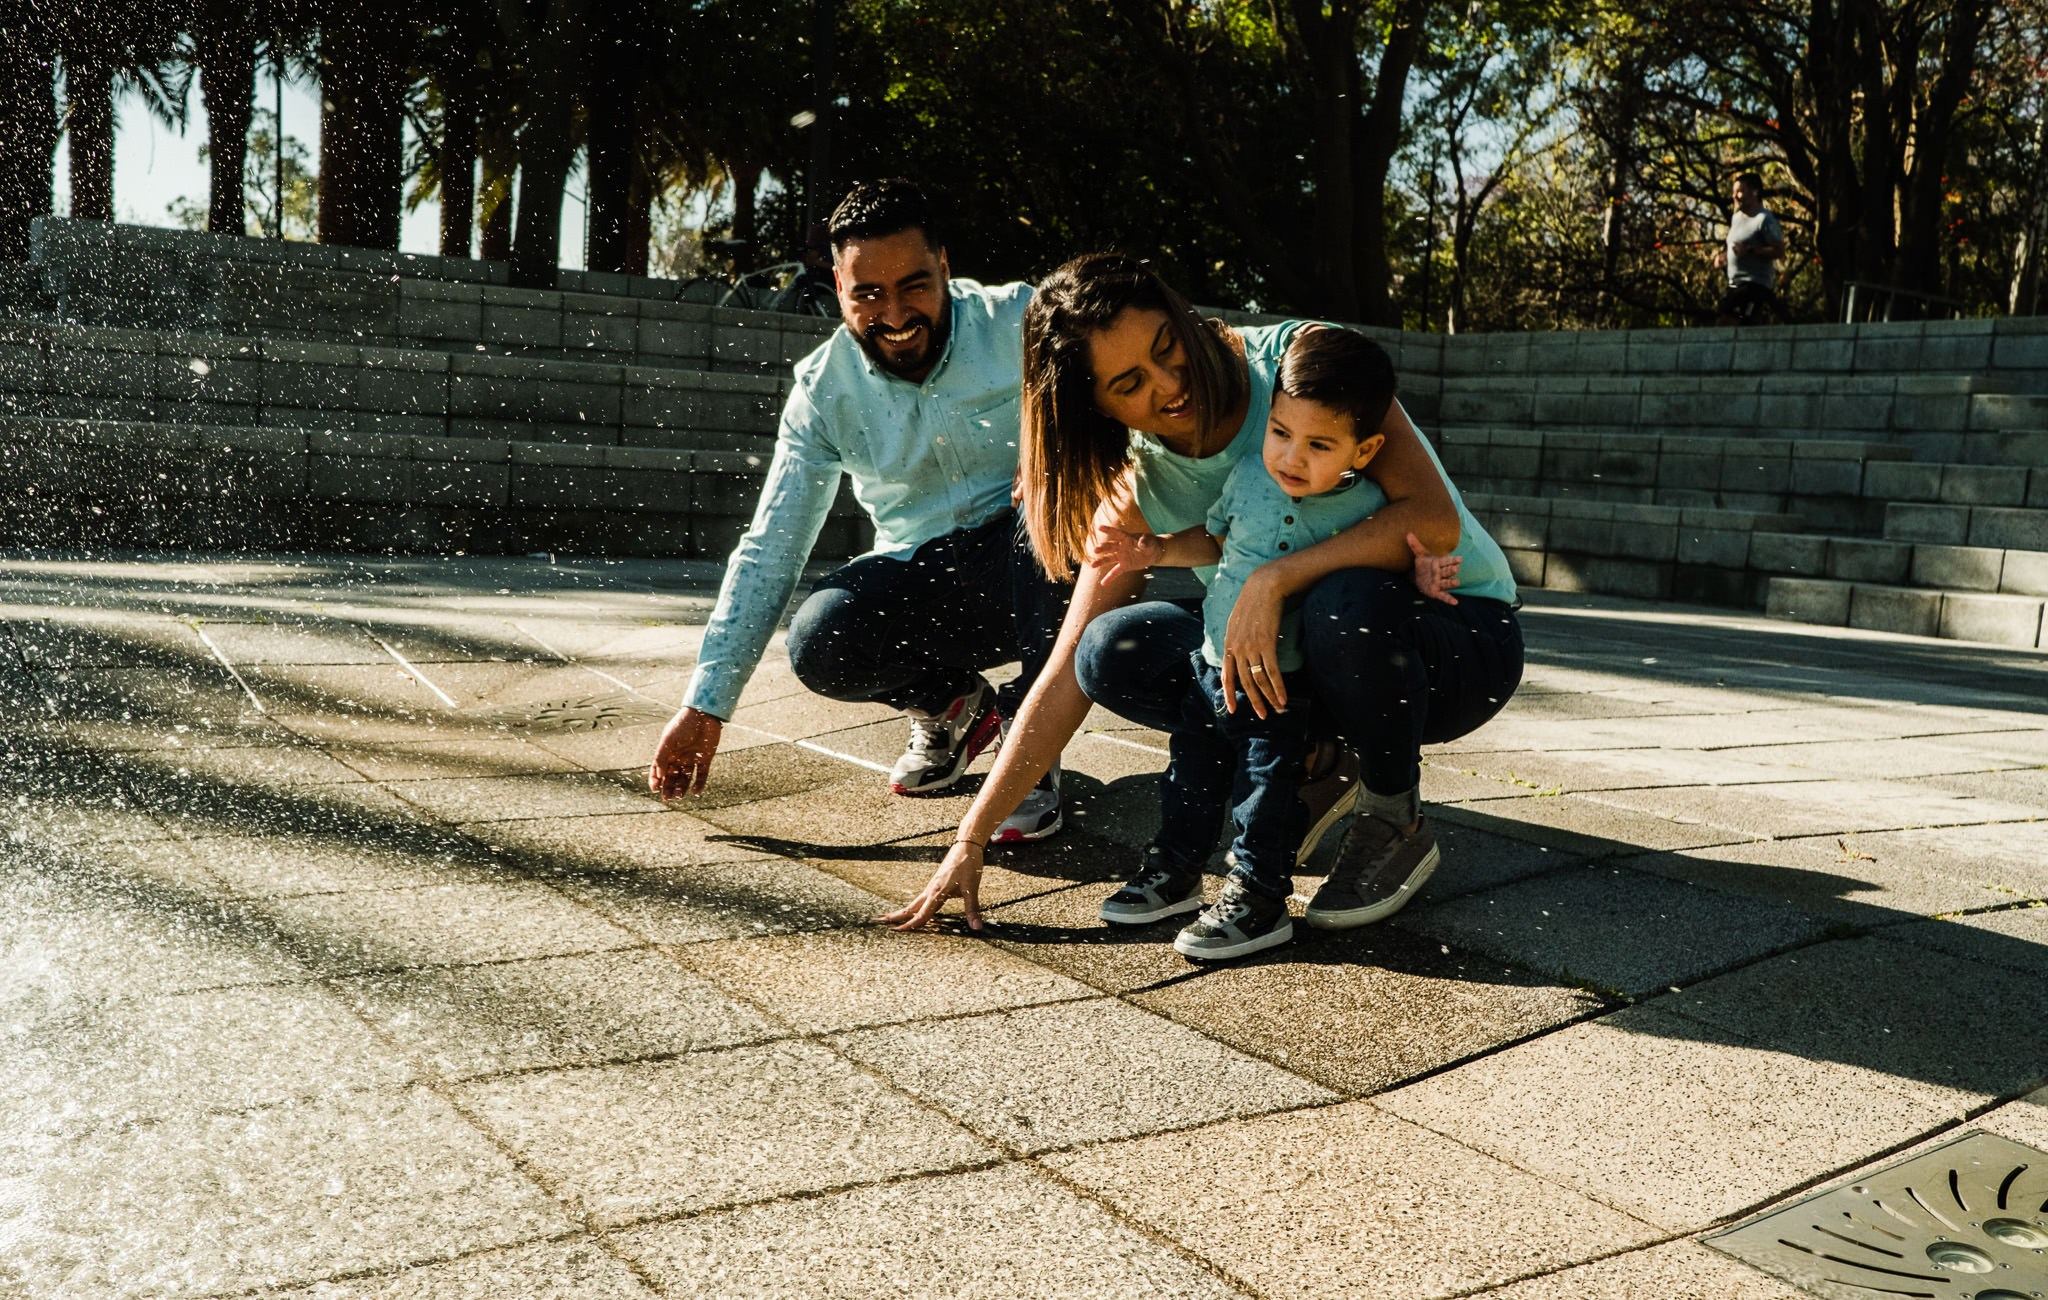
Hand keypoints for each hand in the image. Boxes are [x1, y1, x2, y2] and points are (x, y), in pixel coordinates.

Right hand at [649, 707, 721, 797]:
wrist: (704, 714)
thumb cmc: (683, 724)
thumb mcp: (668, 740)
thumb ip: (661, 756)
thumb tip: (659, 775)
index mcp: (667, 751)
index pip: (658, 769)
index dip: (655, 779)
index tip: (655, 789)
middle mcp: (679, 756)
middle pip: (671, 776)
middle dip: (668, 787)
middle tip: (667, 798)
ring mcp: (692, 758)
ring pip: (685, 778)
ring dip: (681, 788)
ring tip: (679, 796)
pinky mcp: (705, 759)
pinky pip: (701, 775)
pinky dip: (699, 784)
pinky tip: (695, 792)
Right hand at [877, 840, 986, 930]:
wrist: (966, 845)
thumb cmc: (969, 865)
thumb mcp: (972, 889)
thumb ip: (972, 909)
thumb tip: (976, 927)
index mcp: (937, 893)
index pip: (922, 914)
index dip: (911, 925)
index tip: (897, 931)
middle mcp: (931, 890)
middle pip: (910, 907)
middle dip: (895, 916)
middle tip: (878, 921)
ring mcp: (932, 886)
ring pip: (913, 903)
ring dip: (902, 911)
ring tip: (889, 917)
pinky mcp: (935, 883)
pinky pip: (920, 899)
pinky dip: (913, 906)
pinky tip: (914, 909)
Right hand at [1088, 523, 1157, 584]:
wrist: (1153, 554)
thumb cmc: (1151, 544)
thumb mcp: (1150, 541)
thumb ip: (1145, 542)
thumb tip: (1141, 544)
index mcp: (1127, 538)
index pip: (1116, 533)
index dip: (1108, 530)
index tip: (1099, 527)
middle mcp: (1121, 547)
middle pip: (1110, 546)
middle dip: (1102, 548)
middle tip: (1096, 550)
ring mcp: (1121, 557)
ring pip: (1109, 559)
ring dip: (1101, 562)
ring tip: (1092, 565)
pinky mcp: (1124, 566)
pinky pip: (1115, 572)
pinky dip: (1110, 578)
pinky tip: (1103, 584)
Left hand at [1220, 567, 1286, 718]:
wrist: (1265, 586)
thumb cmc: (1253, 601)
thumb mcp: (1237, 621)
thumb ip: (1236, 638)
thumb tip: (1238, 651)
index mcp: (1229, 644)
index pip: (1227, 675)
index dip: (1230, 693)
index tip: (1233, 709)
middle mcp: (1237, 648)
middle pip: (1245, 682)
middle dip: (1253, 700)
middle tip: (1261, 715)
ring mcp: (1251, 647)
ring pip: (1259, 680)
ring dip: (1268, 697)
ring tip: (1276, 709)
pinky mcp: (1266, 644)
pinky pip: (1272, 671)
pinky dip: (1278, 687)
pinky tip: (1283, 698)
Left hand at [1407, 532, 1461, 604]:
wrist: (1419, 577)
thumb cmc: (1423, 565)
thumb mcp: (1419, 555)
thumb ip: (1415, 545)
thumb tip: (1408, 534)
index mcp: (1438, 563)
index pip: (1447, 561)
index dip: (1453, 560)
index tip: (1460, 559)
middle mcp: (1441, 573)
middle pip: (1447, 571)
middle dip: (1451, 570)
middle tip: (1456, 568)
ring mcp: (1440, 583)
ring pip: (1447, 583)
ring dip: (1452, 583)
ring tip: (1457, 582)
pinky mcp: (1437, 592)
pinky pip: (1444, 596)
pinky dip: (1449, 599)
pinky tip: (1455, 603)